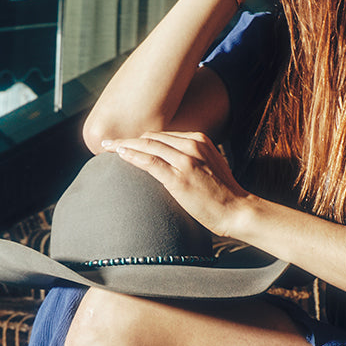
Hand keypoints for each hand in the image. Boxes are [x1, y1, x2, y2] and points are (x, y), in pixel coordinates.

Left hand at [102, 132, 250, 239]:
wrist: (236, 209)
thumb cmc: (222, 195)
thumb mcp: (209, 168)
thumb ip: (191, 160)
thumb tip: (171, 166)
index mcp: (199, 140)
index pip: (163, 135)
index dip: (142, 138)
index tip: (125, 142)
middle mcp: (192, 145)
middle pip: (152, 137)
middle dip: (128, 139)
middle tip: (109, 143)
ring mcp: (186, 160)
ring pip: (148, 146)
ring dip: (125, 145)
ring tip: (108, 147)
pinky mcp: (179, 177)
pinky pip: (150, 161)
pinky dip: (133, 156)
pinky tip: (120, 156)